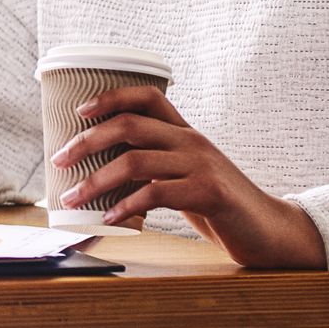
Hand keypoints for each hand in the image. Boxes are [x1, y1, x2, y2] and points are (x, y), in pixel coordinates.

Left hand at [51, 85, 326, 269]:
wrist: (269, 231)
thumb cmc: (220, 206)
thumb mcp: (185, 176)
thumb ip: (154, 166)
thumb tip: (101, 170)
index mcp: (185, 132)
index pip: (148, 95)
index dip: (111, 96)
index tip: (79, 111)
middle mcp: (192, 141)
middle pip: (129, 125)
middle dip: (87, 141)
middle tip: (59, 161)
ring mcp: (202, 165)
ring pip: (136, 162)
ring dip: (96, 181)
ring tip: (73, 199)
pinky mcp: (209, 193)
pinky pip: (156, 194)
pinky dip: (125, 206)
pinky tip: (109, 218)